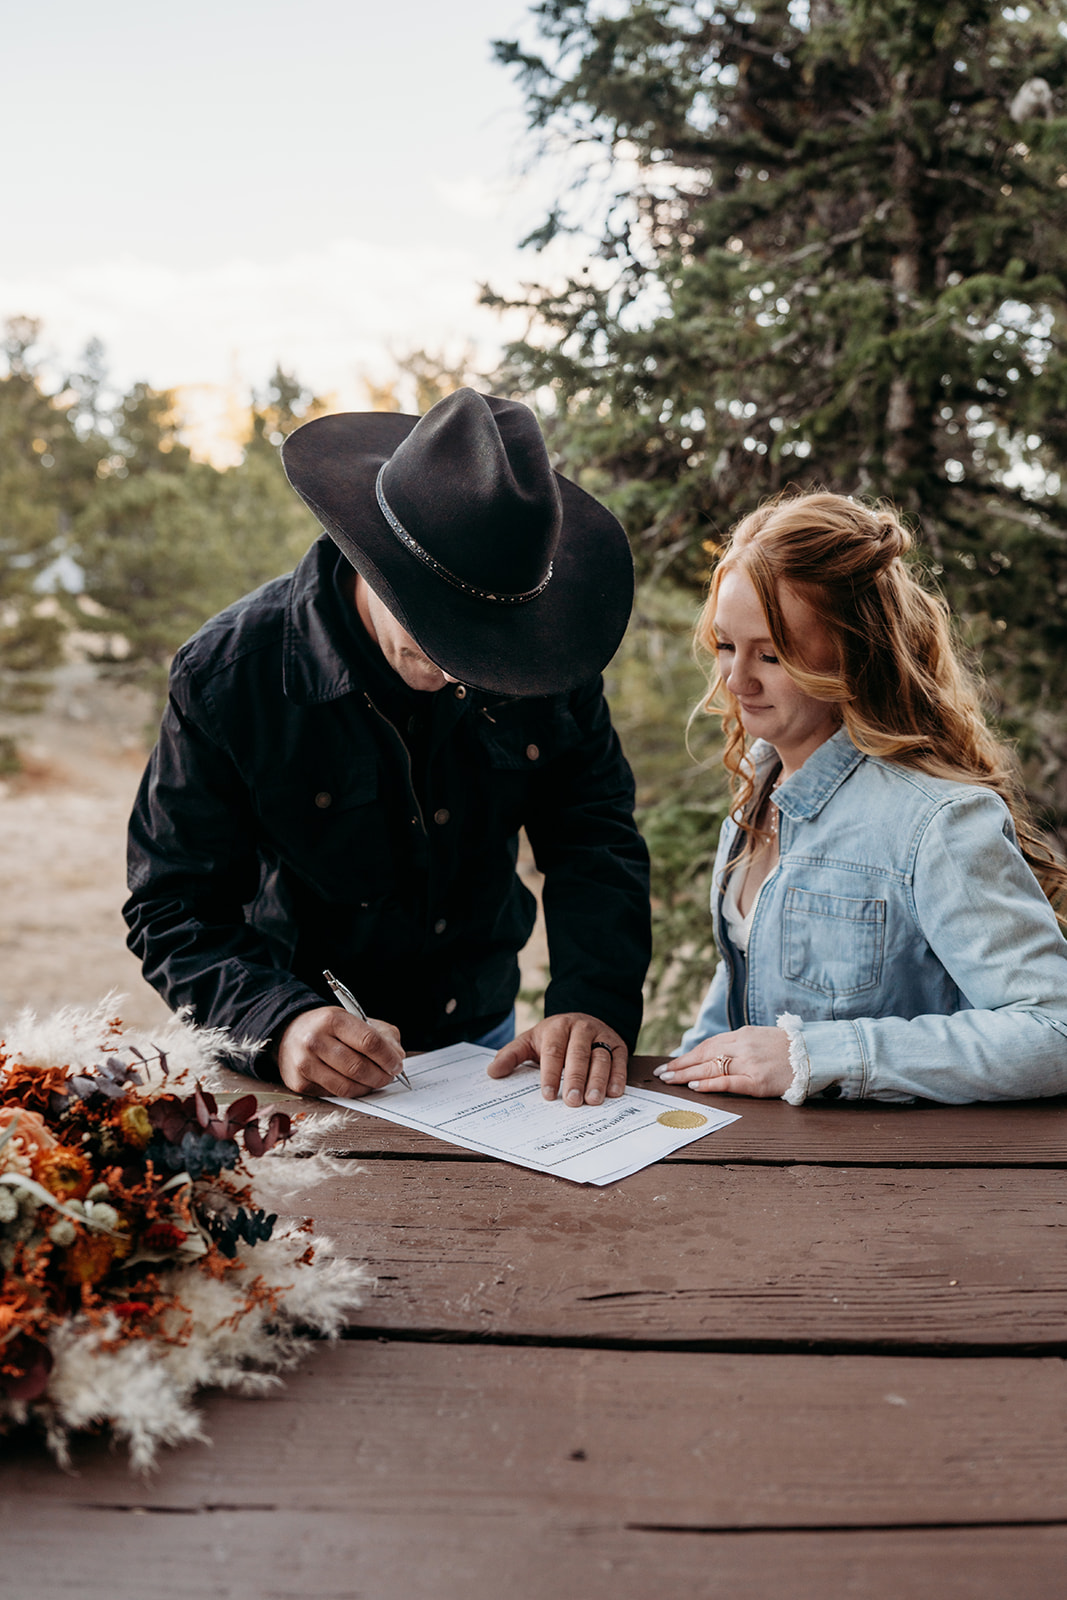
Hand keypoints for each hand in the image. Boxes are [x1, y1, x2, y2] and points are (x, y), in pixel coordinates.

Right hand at [276, 1006, 403, 1098]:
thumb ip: (382, 1035)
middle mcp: (314, 1040)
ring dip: (367, 1087)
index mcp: (333, 1020)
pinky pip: (334, 1094)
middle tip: (389, 1076)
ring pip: (347, 1086)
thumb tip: (397, 1057)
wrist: (289, 1033)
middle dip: (381, 1076)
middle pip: (358, 1067)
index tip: (397, 1064)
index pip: (368, 1041)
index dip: (387, 1057)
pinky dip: (350, 1092)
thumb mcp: (354, 1019)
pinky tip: (355, 1084)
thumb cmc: (329, 1028)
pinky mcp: (299, 1083)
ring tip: (375, 1081)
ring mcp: (304, 1063)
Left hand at [487, 1013, 626, 1106]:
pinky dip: (618, 1076)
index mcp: (557, 1027)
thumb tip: (492, 1072)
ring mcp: (601, 1035)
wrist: (580, 1021)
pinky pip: (619, 1060)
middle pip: (578, 1055)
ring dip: (598, 1080)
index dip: (550, 1074)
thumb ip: (511, 1056)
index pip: (553, 1051)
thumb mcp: (529, 1041)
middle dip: (576, 1079)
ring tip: (593, 1101)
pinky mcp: (618, 1044)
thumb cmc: (552, 1038)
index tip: (548, 1095)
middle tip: (572, 1102)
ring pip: (601, 1058)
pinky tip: (614, 1093)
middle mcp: (581, 1029)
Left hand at [654, 1026, 791, 1098]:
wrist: (814, 1055)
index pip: (707, 1045)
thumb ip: (737, 1045)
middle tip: (662, 1075)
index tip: (670, 1064)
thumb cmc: (786, 1050)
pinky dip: (709, 1084)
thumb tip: (711, 1057)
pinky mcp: (758, 1081)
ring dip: (687, 1075)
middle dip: (680, 1066)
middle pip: (704, 1056)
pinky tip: (694, 1087)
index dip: (686, 1055)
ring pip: (711, 1068)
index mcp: (742, 1034)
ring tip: (671, 1081)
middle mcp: (743, 1046)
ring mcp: (750, 1063)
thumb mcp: (759, 1039)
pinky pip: (728, 1082)